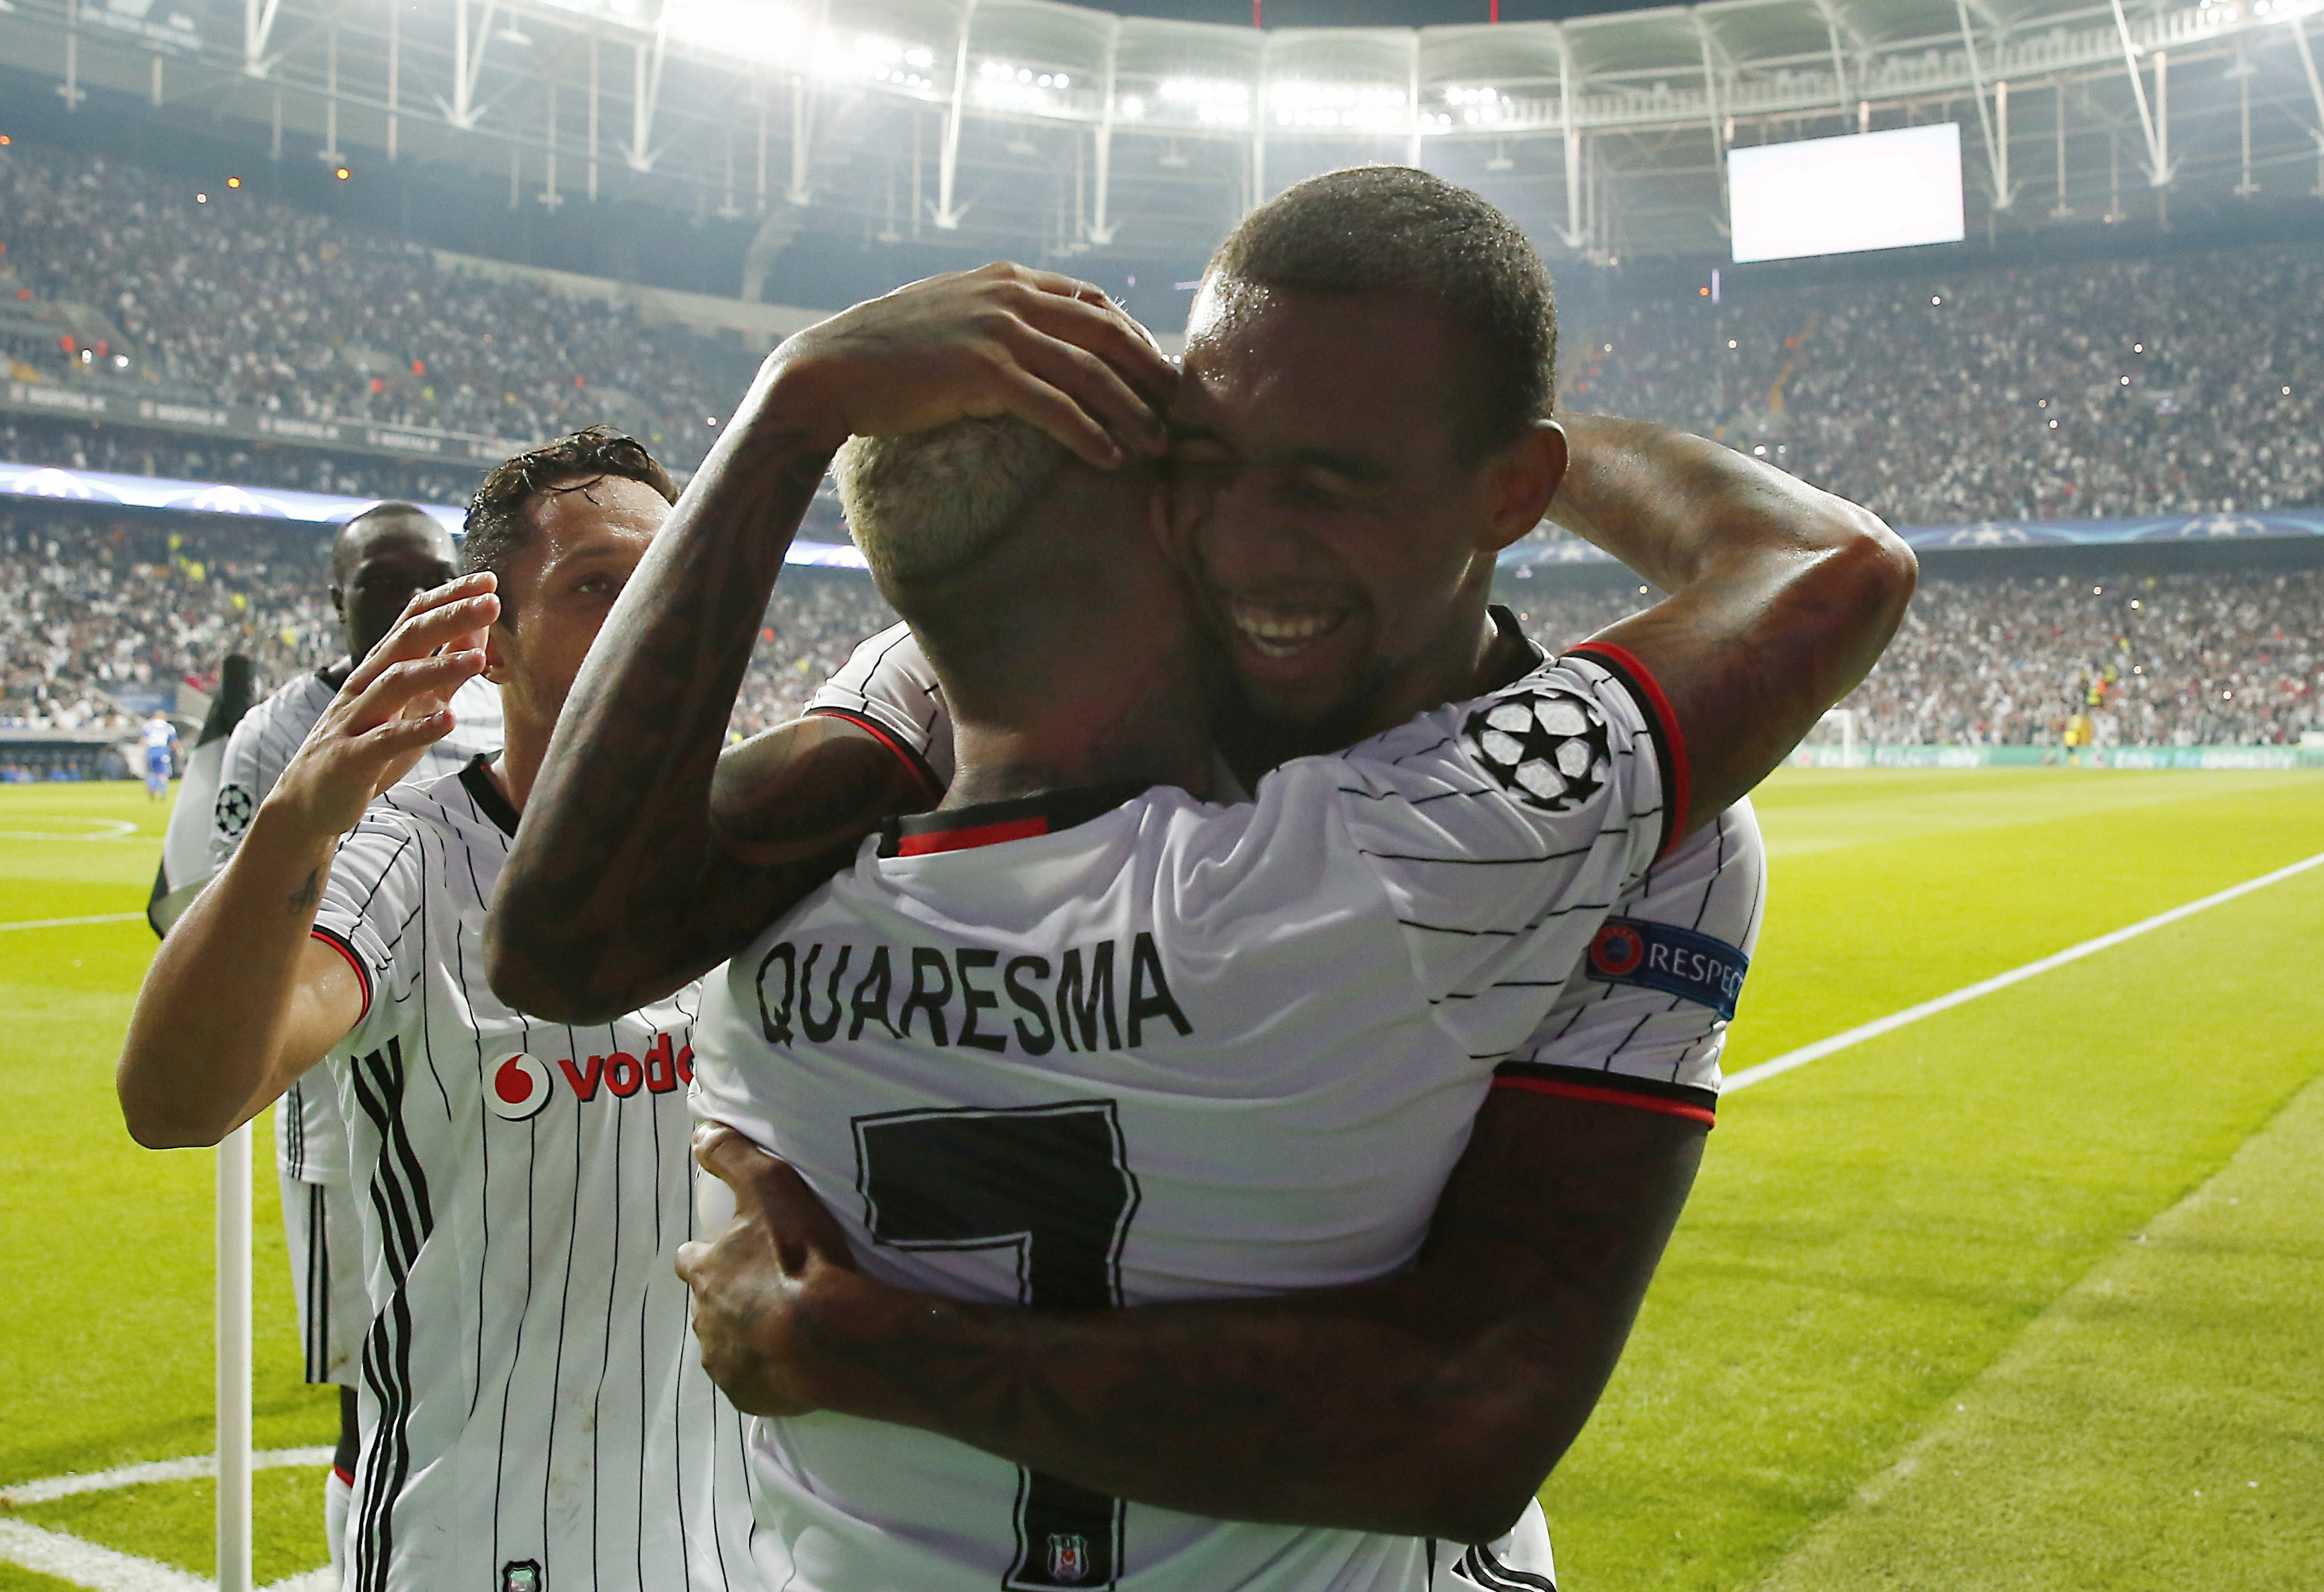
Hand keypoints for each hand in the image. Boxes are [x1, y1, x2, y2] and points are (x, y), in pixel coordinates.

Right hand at [264, 574, 497, 841]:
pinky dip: (416, 729)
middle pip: (407, 640)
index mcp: (381, 668)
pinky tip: (448, 720)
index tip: (489, 580)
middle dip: (449, 618)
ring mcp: (355, 720)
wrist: (309, 800)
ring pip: (396, 684)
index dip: (449, 598)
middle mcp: (366, 685)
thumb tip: (477, 630)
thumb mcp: (413, 703)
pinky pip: (384, 740)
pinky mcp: (351, 758)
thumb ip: (444, 670)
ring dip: (438, 668)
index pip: (414, 620)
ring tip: (478, 659)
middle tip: (491, 603)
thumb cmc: (368, 745)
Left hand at [677, 1121, 866, 1417]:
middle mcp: (704, 1318)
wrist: (832, 1338)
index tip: (734, 1251)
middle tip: (771, 1288)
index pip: (689, 1259)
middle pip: (708, 1303)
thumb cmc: (799, 1257)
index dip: (709, 1254)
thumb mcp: (769, 1186)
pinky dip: (765, 1371)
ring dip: (747, 1333)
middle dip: (729, 1297)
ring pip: (726, 1343)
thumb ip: (732, 1154)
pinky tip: (793, 1361)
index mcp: (704, 1271)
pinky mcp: (747, 1396)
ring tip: (785, 1325)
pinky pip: (750, 1381)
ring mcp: (724, 1362)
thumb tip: (701, 1130)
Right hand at [751, 262, 1176, 467]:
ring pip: (1087, 370)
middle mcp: (1008, 295)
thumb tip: (1035, 340)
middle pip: (1104, 330)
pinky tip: (1110, 457)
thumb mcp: (950, 313)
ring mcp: (995, 330)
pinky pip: (1052, 405)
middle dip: (1148, 369)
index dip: (1131, 335)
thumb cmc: (886, 352)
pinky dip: (1088, 433)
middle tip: (1180, 407)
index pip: (1091, 300)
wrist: (827, 368)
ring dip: (1129, 410)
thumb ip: (996, 315)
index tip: (1156, 370)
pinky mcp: (979, 371)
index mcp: (1005, 278)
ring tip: (1156, 444)